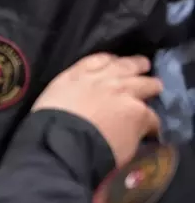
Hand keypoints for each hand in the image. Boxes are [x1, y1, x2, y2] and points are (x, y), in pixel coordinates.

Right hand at [32, 53, 161, 166]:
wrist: (63, 143)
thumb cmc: (49, 125)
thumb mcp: (52, 98)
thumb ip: (70, 92)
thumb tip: (77, 100)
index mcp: (77, 75)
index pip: (100, 59)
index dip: (112, 61)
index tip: (116, 65)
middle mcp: (103, 79)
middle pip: (128, 65)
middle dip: (137, 67)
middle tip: (143, 69)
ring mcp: (124, 93)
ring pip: (149, 84)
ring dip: (151, 88)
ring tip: (154, 93)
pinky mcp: (138, 113)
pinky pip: (153, 117)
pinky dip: (152, 124)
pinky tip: (150, 131)